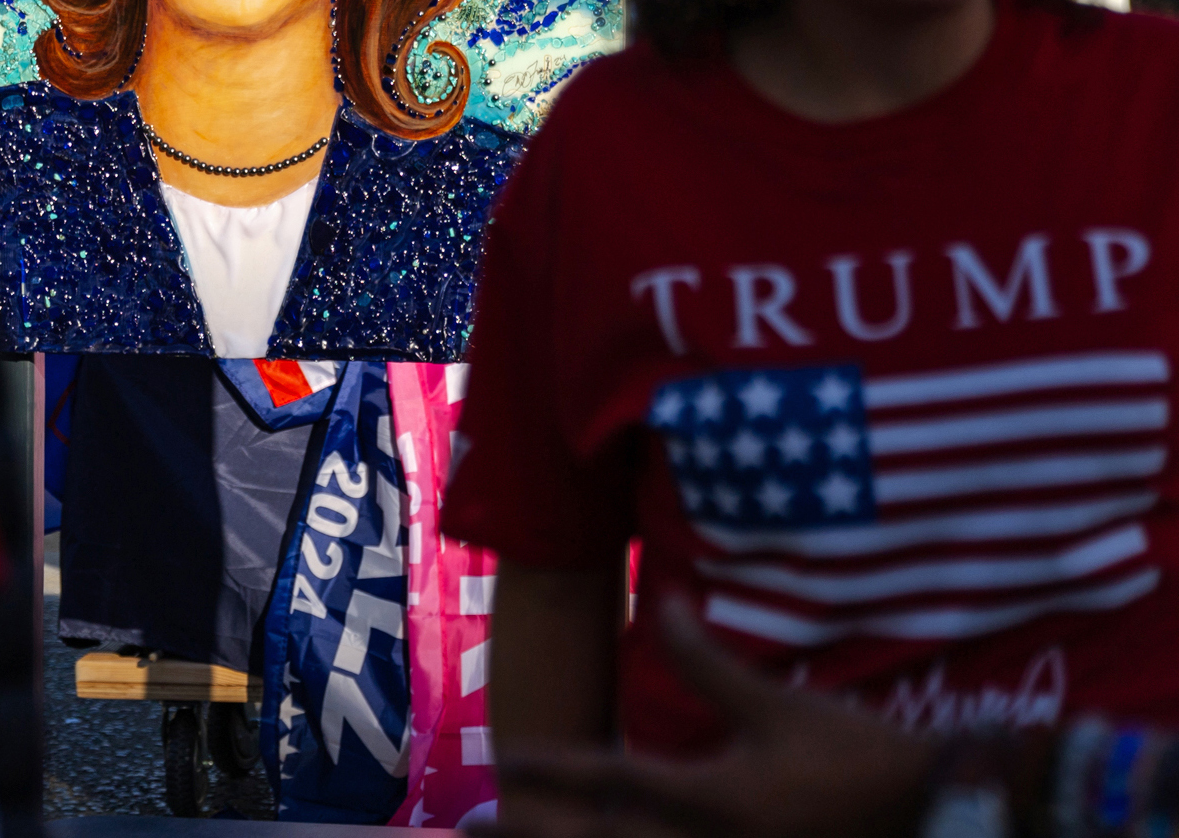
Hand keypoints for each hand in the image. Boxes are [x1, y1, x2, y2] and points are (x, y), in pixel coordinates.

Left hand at [492, 596, 938, 837]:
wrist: (933, 816)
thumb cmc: (852, 756)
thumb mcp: (774, 704)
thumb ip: (706, 659)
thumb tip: (664, 597)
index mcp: (711, 798)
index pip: (610, 779)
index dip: (552, 770)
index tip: (502, 761)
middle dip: (538, 832)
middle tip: (479, 823)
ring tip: (517, 836)